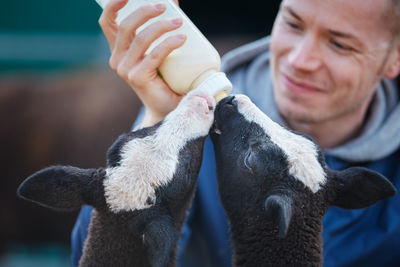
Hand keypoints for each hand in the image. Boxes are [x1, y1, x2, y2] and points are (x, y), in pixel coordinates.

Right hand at [99, 0, 184, 126]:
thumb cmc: (165, 77)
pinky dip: (169, 43)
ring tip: (179, 23)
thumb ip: (160, 28)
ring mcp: (125, 69)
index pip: (108, 22)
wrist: (167, 106)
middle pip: (126, 26)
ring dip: (162, 26)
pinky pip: (154, 54)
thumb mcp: (159, 49)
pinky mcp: (137, 78)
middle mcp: (117, 59)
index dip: (114, 5)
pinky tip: (182, 38)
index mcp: (118, 50)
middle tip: (165, 5)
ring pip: (141, 38)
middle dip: (145, 11)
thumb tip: (172, 2)